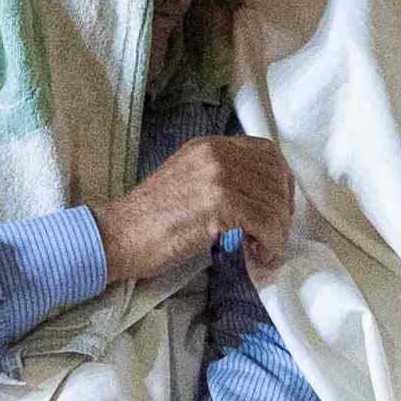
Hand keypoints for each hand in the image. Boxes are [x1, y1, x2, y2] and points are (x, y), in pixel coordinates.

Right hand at [93, 135, 294, 284]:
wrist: (118, 234)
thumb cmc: (149, 219)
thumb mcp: (188, 179)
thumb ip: (220, 176)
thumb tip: (260, 196)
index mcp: (209, 145)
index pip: (266, 152)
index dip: (280, 181)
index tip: (277, 207)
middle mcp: (216, 154)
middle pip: (275, 177)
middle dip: (282, 210)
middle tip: (272, 234)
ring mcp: (218, 177)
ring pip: (274, 203)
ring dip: (276, 232)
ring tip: (262, 248)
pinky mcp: (219, 204)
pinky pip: (265, 223)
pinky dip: (269, 244)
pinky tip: (257, 254)